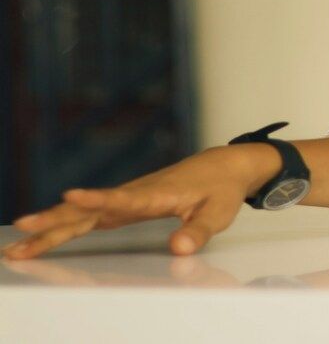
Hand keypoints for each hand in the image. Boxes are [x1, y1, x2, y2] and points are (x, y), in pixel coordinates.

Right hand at [2, 147, 257, 259]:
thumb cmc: (221, 190)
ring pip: (81, 215)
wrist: (221, 166)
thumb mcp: (219, 212)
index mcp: (156, 194)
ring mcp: (125, 200)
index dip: (98, 198)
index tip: (70, 195)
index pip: (123, 198)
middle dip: (55, 221)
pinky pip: (87, 218)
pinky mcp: (123, 206)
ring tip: (16, 245)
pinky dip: (62, 227)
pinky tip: (39, 239)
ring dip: (49, 228)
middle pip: (88, 210)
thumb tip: (180, 249)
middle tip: (22, 231)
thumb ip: (199, 231)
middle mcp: (134, 195)